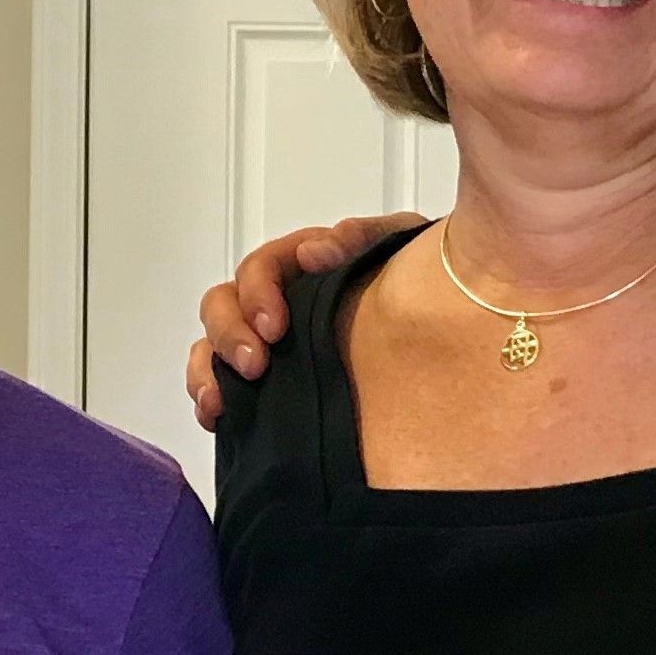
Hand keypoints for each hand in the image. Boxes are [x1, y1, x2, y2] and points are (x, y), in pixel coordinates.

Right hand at [184, 215, 428, 429]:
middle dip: (230, 334)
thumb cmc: (418, 280)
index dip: (257, 293)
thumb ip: (362, 238)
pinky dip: (209, 396)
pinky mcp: (266, 381)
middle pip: (224, 304)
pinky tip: (216, 416)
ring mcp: (265, 342)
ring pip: (212, 344)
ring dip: (209, 369)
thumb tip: (315, 252)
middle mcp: (274, 300)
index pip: (260, 267)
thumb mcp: (398, 246)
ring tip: (220, 399)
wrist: (446, 332)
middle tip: (256, 365)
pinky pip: (219, 382)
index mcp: (300, 266)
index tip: (274, 326)